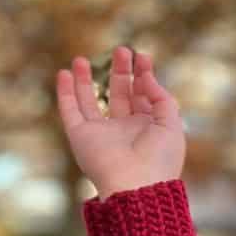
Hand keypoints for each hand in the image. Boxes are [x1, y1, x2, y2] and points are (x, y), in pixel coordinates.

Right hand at [55, 46, 185, 197]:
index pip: (143, 97)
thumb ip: (161, 97)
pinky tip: (65, 74)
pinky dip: (65, 93)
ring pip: (90, 102)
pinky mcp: (81, 138)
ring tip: (83, 58)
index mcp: (148, 130)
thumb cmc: (159, 159)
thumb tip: (145, 77)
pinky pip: (70, 111)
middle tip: (122, 50)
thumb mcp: (171, 123)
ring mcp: (101, 134)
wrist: (136, 186)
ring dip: (86, 80)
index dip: (143, 75)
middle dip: (120, 72)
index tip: (144, 57)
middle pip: (120, 95)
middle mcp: (124, 131)